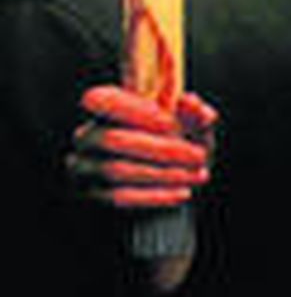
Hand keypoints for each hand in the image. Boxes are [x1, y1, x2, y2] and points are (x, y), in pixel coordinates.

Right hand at [67, 85, 214, 209]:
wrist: (169, 188)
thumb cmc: (179, 147)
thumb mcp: (193, 130)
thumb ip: (195, 114)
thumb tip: (191, 102)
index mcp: (108, 109)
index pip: (100, 99)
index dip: (132, 109)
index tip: (171, 123)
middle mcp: (88, 137)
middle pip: (112, 139)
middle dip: (162, 148)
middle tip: (199, 155)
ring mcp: (83, 167)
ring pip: (116, 170)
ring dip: (164, 173)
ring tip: (198, 175)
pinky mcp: (89, 196)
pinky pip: (118, 197)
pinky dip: (156, 195)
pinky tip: (183, 192)